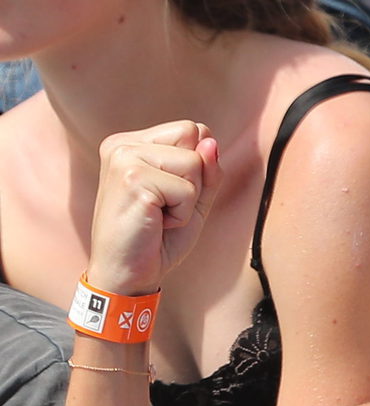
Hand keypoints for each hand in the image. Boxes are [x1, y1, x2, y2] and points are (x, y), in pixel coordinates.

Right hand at [88, 122, 220, 295]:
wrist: (127, 275)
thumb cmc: (157, 239)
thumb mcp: (192, 200)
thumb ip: (207, 170)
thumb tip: (210, 141)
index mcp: (132, 143)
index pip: (191, 129)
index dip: (197, 167)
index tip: (168, 195)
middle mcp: (123, 145)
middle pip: (193, 136)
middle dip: (194, 180)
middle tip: (164, 208)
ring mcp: (124, 158)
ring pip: (194, 162)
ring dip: (188, 199)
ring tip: (159, 216)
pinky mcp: (132, 179)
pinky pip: (187, 189)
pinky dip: (181, 214)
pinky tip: (156, 224)